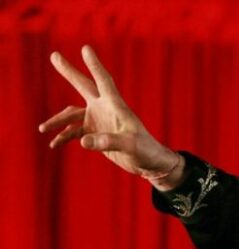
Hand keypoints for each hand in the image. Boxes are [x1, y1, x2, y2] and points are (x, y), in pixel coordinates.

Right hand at [39, 45, 183, 188]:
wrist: (149, 162)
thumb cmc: (145, 150)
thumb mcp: (129, 146)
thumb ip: (108, 142)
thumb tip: (83, 141)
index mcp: (116, 106)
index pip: (104, 81)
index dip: (94, 65)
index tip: (85, 48)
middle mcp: (106, 109)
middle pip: (84, 87)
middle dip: (69, 72)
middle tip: (54, 55)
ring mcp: (99, 119)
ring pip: (72, 114)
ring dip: (58, 121)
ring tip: (42, 129)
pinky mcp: (96, 132)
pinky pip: (74, 132)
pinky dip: (63, 137)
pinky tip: (54, 144)